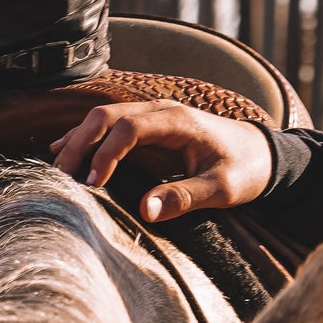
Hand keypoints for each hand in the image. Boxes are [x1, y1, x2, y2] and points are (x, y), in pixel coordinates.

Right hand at [50, 99, 273, 223]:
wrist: (265, 154)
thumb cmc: (246, 170)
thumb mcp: (222, 189)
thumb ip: (184, 198)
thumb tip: (144, 211)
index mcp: (178, 121)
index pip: (128, 129)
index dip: (106, 154)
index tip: (93, 183)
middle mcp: (162, 111)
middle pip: (107, 116)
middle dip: (80, 143)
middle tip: (61, 174)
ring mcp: (155, 115)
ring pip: (105, 117)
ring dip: (78, 138)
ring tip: (57, 166)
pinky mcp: (152, 126)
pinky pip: (112, 125)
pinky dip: (88, 137)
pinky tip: (65, 149)